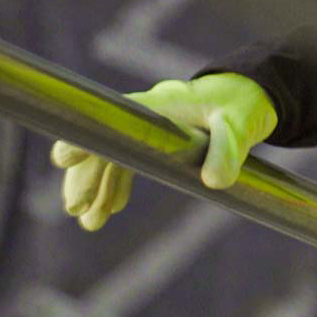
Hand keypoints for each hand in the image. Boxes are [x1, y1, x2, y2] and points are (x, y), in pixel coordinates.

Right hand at [51, 73, 277, 230]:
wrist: (251, 95)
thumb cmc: (243, 105)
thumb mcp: (240, 125)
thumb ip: (229, 150)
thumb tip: (215, 183)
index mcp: (160, 104)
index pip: (113, 119)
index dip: (88, 138)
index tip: (65, 160)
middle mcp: (146, 115)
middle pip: (105, 142)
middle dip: (87, 175)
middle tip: (76, 208)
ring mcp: (148, 129)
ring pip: (112, 156)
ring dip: (98, 187)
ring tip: (90, 222)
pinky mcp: (157, 142)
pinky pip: (127, 162)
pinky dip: (116, 185)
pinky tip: (110, 208)